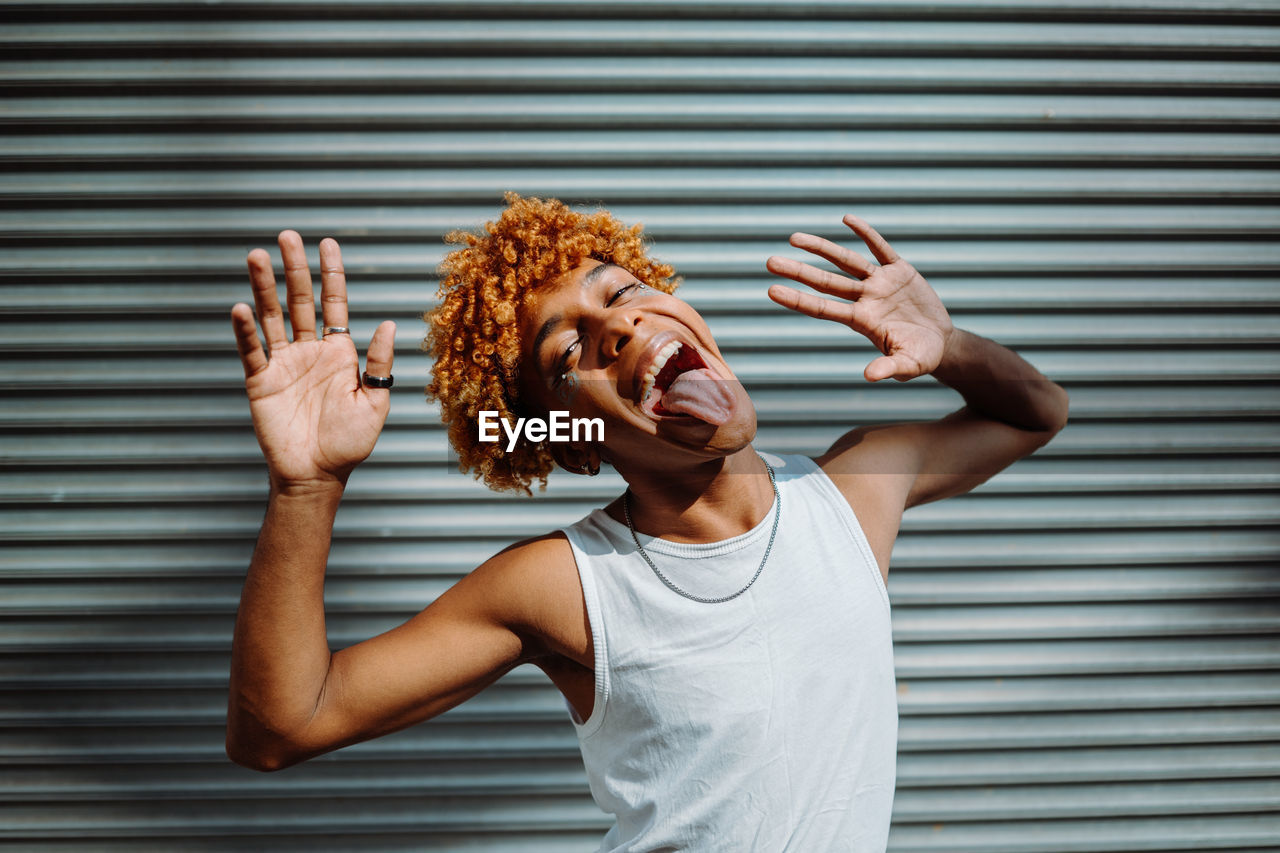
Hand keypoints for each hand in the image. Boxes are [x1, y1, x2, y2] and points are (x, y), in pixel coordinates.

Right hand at [231, 231, 395, 489]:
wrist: (318, 475)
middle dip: (294, 268)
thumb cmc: (349, 443)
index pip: (334, 304)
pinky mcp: (261, 382)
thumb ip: (378, 363)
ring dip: (263, 287)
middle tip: (287, 236)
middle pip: (300, 301)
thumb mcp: (374, 402)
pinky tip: (242, 308)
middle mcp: (309, 351)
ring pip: (272, 317)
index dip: (331, 274)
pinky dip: (246, 330)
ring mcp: (283, 364)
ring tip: (256, 256)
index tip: (327, 243)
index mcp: (339, 353)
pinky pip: (252, 351)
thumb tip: (389, 322)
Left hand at [766, 215, 953, 381]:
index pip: (822, 309)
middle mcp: (865, 299)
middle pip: (826, 282)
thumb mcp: (908, 365)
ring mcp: (880, 283)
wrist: (941, 343)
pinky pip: (880, 248)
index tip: (771, 290)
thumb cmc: (921, 358)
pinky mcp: (900, 271)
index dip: (797, 299)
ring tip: (793, 238)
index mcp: (861, 321)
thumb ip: (889, 368)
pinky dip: (866, 233)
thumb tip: (869, 376)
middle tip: (769, 262)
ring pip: (846, 261)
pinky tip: (847, 218)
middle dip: (799, 271)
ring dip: (821, 248)